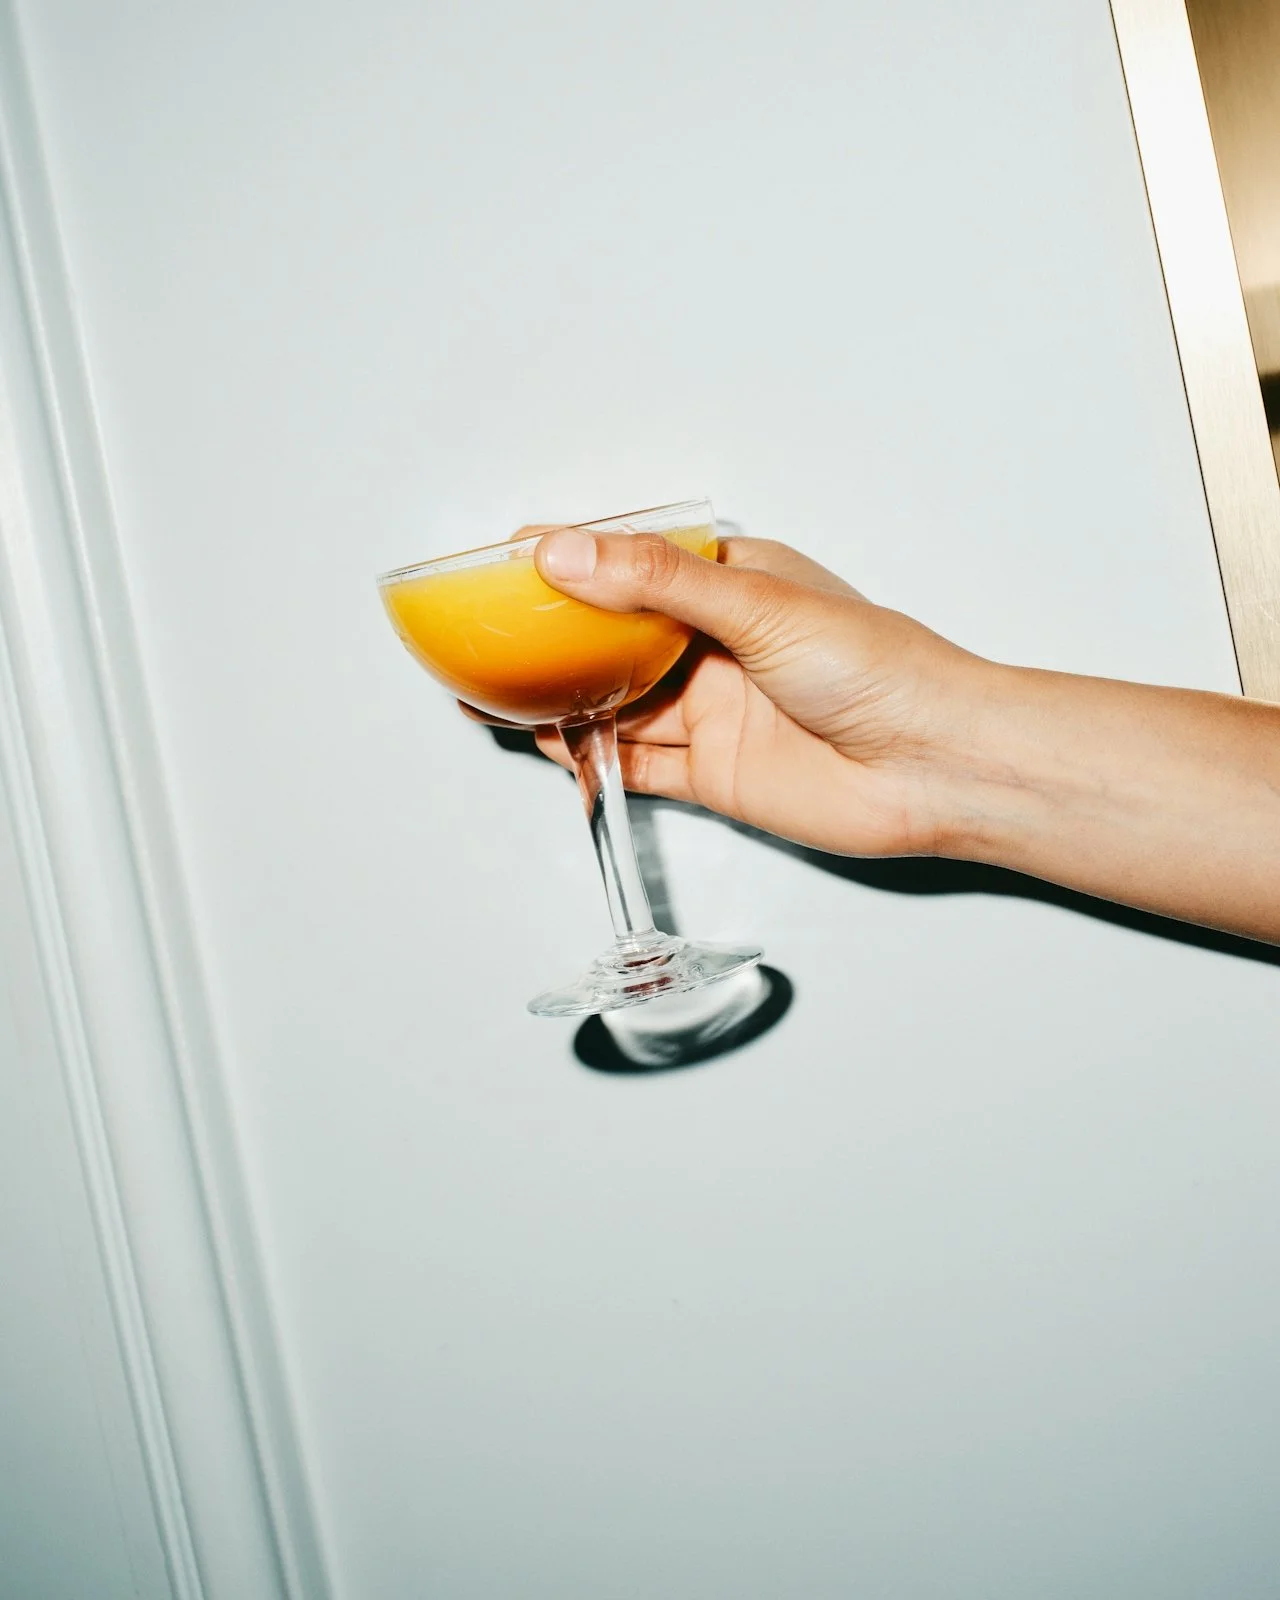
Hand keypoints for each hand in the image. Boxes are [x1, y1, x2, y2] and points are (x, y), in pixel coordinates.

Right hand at [466, 525, 992, 857]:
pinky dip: (590, 761)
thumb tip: (566, 553)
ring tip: (489, 695)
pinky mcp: (713, 774)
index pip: (634, 561)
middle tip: (480, 636)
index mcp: (734, 584)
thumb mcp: (758, 606)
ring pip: (613, 703)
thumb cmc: (879, 668)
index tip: (506, 560)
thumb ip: (655, 584)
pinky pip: (635, 764)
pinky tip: (550, 750)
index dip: (571, 559)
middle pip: (612, 637)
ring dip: (556, 701)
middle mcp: (716, 646)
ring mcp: (712, 711)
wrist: (934, 766)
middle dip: (548, 638)